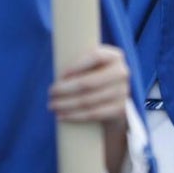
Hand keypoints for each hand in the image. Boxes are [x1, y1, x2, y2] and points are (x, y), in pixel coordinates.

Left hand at [49, 45, 130, 172]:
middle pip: (89, 82)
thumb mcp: (91, 65)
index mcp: (115, 56)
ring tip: (52, 105)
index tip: (59, 75)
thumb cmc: (94, 76)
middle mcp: (122, 72)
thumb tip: (56, 74)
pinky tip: (61, 116)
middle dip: (65, 89)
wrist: (114, 99)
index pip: (95, 56)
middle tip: (50, 93)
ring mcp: (123, 91)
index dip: (76, 65)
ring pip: (88, 100)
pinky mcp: (120, 109)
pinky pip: (93, 114)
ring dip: (66, 104)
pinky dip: (75, 116)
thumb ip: (78, 64)